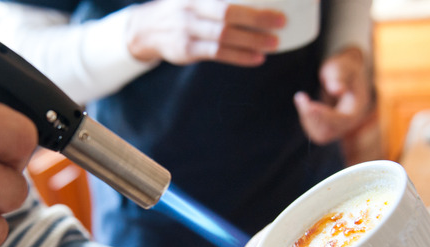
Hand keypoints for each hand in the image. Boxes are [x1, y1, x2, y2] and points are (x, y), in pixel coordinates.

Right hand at [125, 0, 284, 65]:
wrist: (147, 28)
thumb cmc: (182, 8)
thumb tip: (256, 1)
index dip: (250, 2)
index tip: (276, 4)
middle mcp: (191, 7)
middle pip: (227, 13)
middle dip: (257, 18)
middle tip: (281, 23)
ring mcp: (187, 29)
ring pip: (224, 36)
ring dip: (251, 40)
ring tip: (273, 43)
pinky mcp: (187, 50)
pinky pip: (218, 53)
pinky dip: (240, 56)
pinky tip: (258, 58)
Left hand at [294, 46, 373, 143]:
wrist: (344, 73)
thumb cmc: (343, 67)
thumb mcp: (342, 66)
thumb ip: (339, 76)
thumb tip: (337, 89)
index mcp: (358, 107)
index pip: (341, 120)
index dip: (322, 115)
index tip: (306, 102)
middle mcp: (351, 122)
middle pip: (329, 132)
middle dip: (311, 117)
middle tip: (300, 97)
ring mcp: (341, 127)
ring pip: (321, 136)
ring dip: (307, 119)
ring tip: (302, 98)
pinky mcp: (330, 128)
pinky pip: (316, 134)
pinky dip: (306, 121)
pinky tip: (304, 105)